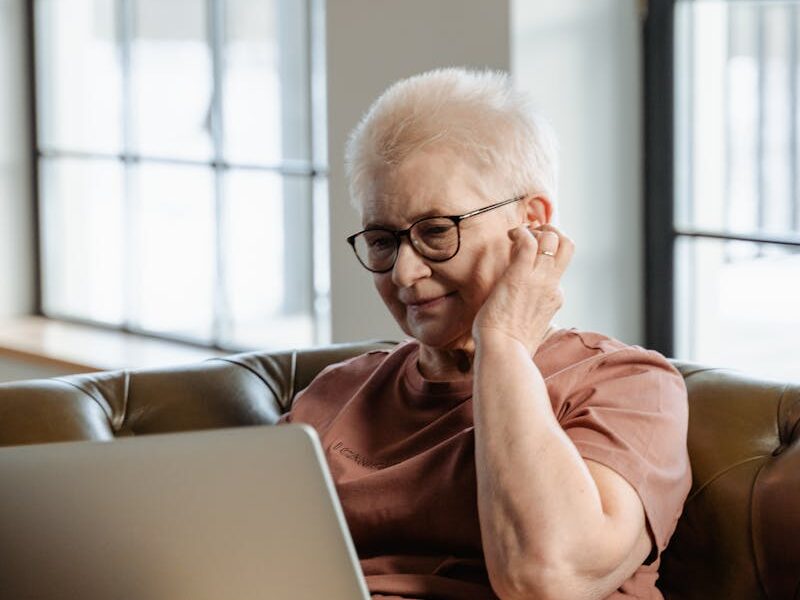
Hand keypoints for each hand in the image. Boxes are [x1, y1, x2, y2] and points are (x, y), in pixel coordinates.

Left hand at [472, 224, 573, 355]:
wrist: (505, 353)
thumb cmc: (510, 346)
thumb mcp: (531, 328)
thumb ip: (533, 316)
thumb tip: (527, 316)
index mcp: (555, 298)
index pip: (559, 268)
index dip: (547, 254)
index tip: (532, 252)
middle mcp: (552, 285)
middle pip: (568, 246)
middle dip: (553, 232)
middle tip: (533, 233)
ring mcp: (539, 279)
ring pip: (552, 239)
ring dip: (536, 229)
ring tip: (518, 234)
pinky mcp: (520, 275)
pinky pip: (528, 242)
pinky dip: (521, 232)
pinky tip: (510, 236)